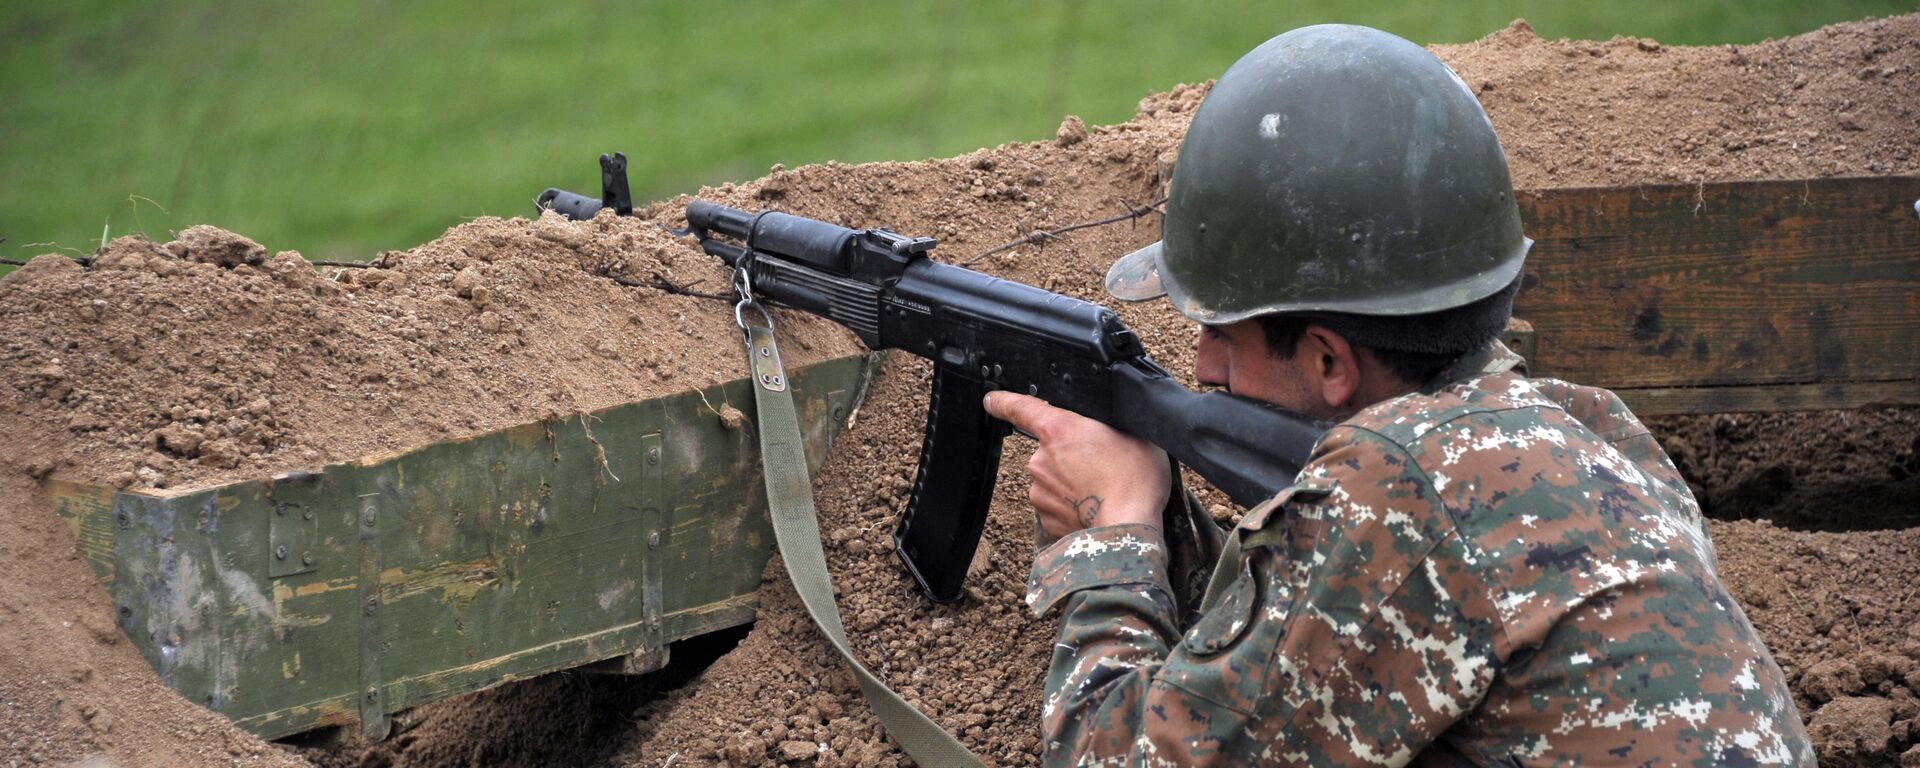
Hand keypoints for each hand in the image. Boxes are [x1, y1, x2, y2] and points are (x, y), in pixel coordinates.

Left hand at [982, 391, 1170, 539]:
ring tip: (1101, 488)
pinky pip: (1056, 504)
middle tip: (1101, 463)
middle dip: (1070, 453)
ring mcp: (1040, 491)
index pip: (1019, 407)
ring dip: (1071, 481)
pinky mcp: (1045, 518)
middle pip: (1049, 448)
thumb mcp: (1131, 432)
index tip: (993, 400)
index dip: (1004, 401)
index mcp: (1058, 429)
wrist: (1129, 529)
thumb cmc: (1136, 479)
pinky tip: (1094, 505)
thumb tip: (1099, 427)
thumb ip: (1104, 423)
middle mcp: (1041, 459)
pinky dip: (1072, 504)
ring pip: (1052, 478)